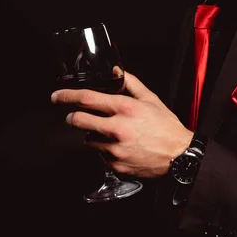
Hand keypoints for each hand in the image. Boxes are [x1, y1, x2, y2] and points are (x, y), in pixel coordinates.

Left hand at [51, 71, 192, 177]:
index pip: (87, 99)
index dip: (67, 96)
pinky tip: (120, 147)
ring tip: (110, 134)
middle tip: (74, 117)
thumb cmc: (167, 128)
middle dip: (73, 117)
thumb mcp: (151, 99)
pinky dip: (106, 150)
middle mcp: (118, 128)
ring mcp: (115, 149)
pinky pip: (101, 155)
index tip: (57, 96)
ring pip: (89, 140)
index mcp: (125, 109)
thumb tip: (117, 71)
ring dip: (93, 135)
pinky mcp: (116, 165)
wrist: (180, 156)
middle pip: (79, 121)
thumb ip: (131, 83)